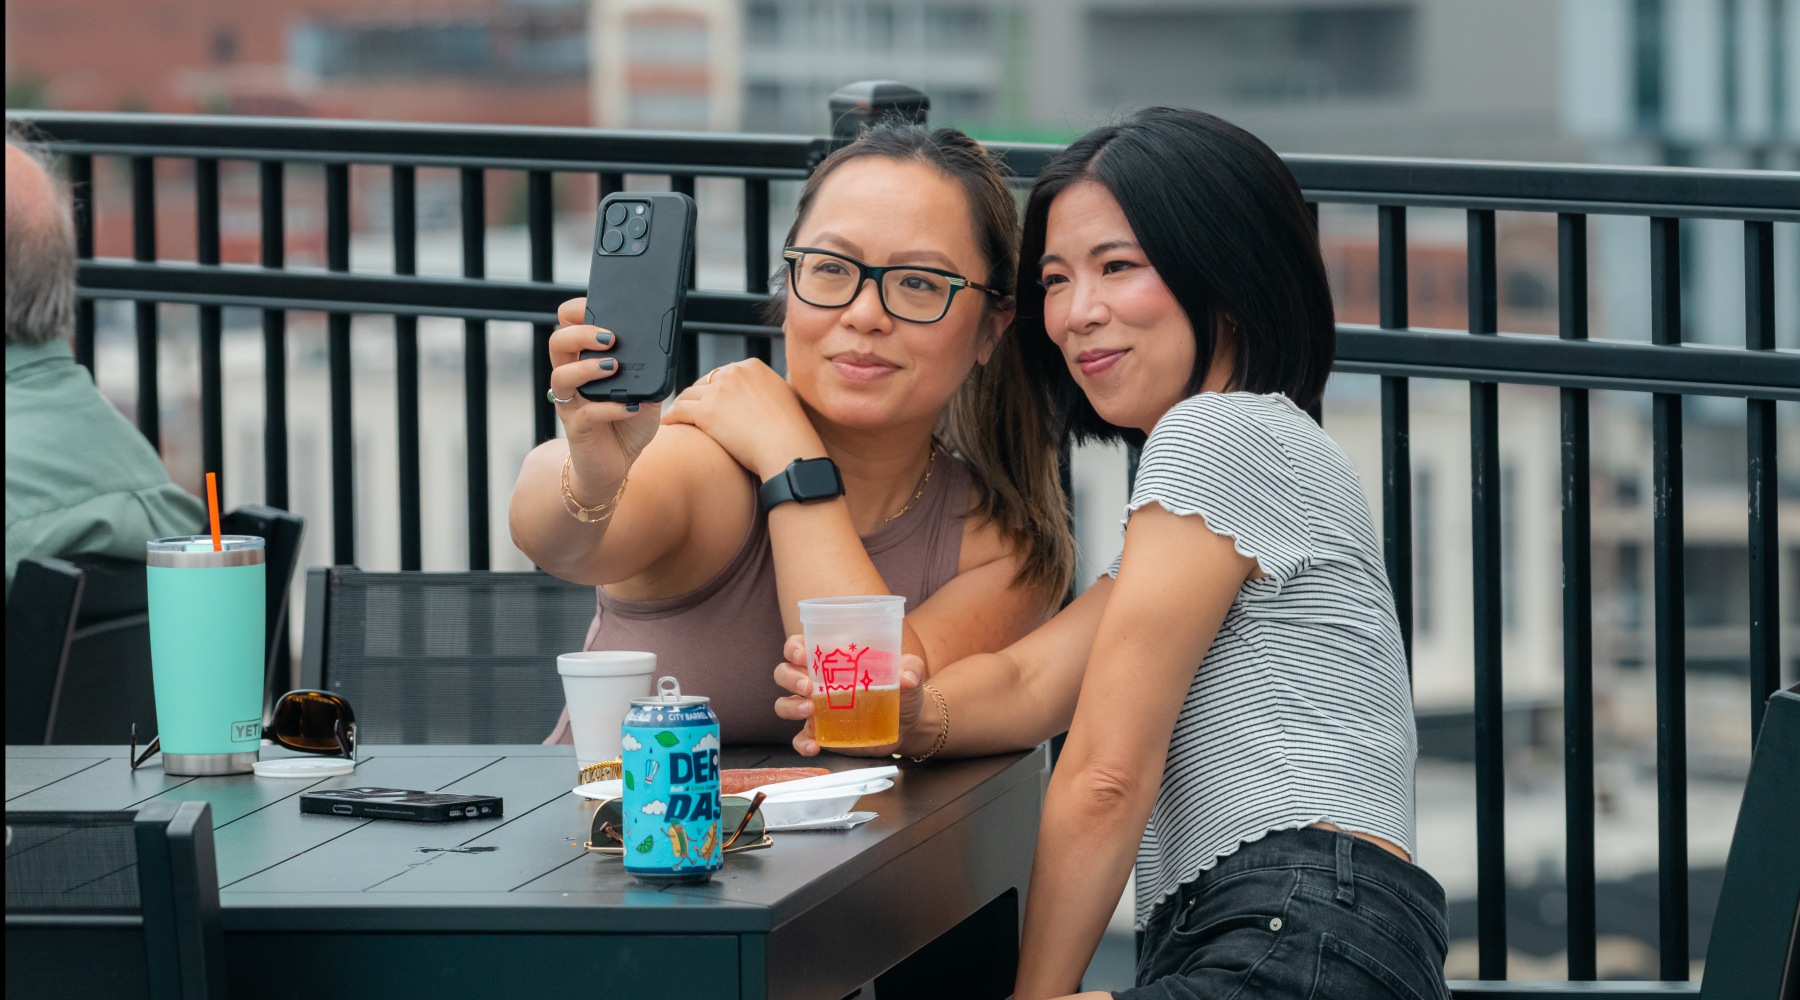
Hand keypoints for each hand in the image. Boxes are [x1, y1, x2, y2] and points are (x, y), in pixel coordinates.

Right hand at [549, 297, 660, 472]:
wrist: (618, 463)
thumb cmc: (628, 421)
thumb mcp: (646, 390)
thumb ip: (650, 371)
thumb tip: (663, 347)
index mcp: (584, 361)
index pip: (568, 326)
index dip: (575, 311)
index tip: (594, 304)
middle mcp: (571, 378)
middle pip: (557, 343)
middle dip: (580, 334)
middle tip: (610, 338)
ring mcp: (571, 403)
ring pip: (561, 375)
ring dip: (587, 368)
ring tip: (613, 366)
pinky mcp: (577, 428)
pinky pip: (588, 413)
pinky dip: (611, 408)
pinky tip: (630, 406)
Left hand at [660, 359, 823, 479]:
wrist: (789, 449)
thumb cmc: (790, 432)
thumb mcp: (784, 397)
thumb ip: (767, 390)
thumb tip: (762, 395)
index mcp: (752, 366)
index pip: (724, 374)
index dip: (715, 390)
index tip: (710, 402)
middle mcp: (734, 372)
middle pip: (704, 382)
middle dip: (697, 397)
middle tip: (690, 412)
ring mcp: (719, 390)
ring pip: (688, 395)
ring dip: (680, 407)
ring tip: (675, 419)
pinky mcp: (707, 411)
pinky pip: (679, 411)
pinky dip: (671, 418)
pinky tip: (668, 426)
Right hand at [773, 634, 923, 756]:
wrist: (908, 725)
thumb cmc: (902, 690)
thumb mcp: (910, 673)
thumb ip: (911, 668)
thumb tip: (906, 678)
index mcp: (831, 660)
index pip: (799, 647)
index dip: (793, 648)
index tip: (802, 655)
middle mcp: (816, 682)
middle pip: (784, 673)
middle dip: (789, 678)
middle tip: (808, 687)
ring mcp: (815, 709)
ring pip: (784, 704)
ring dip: (791, 706)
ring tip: (810, 710)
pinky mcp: (820, 733)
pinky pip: (799, 739)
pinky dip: (802, 743)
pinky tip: (814, 745)